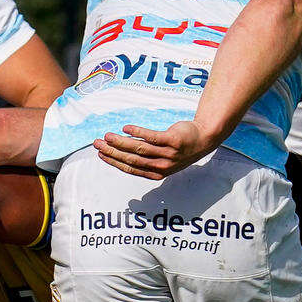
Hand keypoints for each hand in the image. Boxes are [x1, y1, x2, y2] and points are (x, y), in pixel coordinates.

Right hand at [93, 120, 212, 179]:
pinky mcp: (173, 140)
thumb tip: (120, 151)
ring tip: (107, 135)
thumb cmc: (179, 148)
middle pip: (132, 159)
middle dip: (112, 152)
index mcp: (157, 173)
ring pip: (139, 148)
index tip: (100, 154)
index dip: (114, 162)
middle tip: (98, 143)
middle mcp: (162, 166)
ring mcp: (168, 154)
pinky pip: (152, 136)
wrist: (203, 138)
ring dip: (121, 142)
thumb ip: (144, 158)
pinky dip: (137, 132)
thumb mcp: (162, 159)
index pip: (130, 168)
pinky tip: (126, 128)